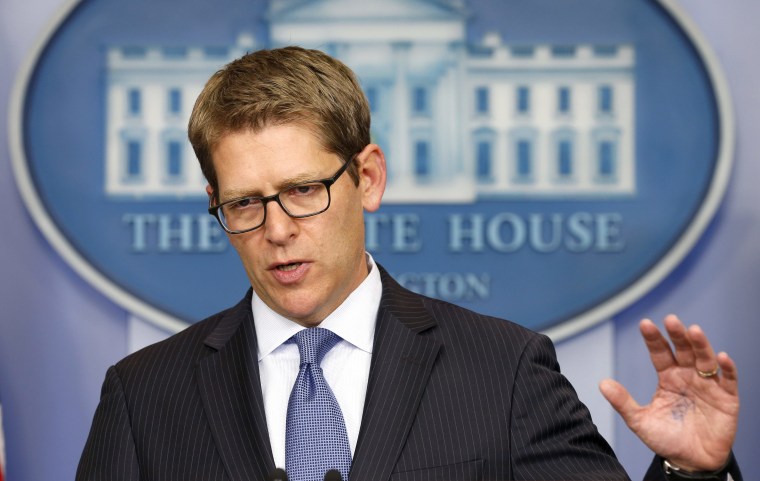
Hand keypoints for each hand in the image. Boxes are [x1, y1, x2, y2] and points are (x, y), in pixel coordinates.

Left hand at [599, 315, 738, 471]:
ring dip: (701, 345)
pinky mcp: (727, 398)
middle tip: (670, 320)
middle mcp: (687, 376)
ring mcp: (707, 385)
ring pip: (705, 359)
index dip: (653, 339)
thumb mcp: (640, 421)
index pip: (660, 353)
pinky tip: (721, 357)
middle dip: (677, 335)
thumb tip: (601, 383)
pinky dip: (727, 368)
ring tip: (693, 331)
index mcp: (667, 378)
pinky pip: (728, 380)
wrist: (691, 462)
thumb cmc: (666, 439)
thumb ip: (623, 402)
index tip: (645, 324)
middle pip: (683, 350)